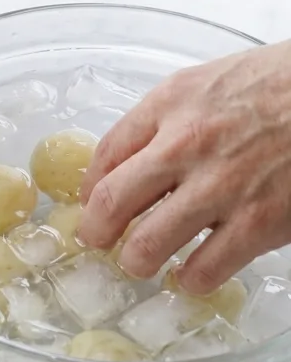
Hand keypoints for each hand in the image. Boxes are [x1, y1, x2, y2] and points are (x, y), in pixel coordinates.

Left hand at [78, 41, 290, 293]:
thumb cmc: (279, 84)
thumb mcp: (208, 82)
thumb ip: (168, 116)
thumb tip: (132, 157)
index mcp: (170, 103)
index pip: (106, 153)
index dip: (90, 187)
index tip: (90, 203)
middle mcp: (185, 144)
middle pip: (112, 201)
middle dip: (96, 232)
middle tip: (97, 243)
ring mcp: (220, 187)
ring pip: (148, 245)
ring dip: (137, 261)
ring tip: (141, 263)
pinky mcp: (258, 223)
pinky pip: (204, 270)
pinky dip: (190, 280)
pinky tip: (190, 276)